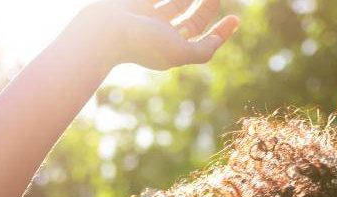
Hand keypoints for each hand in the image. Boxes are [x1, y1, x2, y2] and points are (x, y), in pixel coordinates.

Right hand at [75, 0, 239, 69]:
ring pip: (176, 2)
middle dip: (206, 5)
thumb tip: (218, 40)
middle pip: (191, 18)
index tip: (235, 19)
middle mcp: (160, 35)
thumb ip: (202, 51)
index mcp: (171, 49)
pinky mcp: (134, 4)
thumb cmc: (141, 43)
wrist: (101, 32)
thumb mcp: (179, 53)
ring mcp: (146, 18)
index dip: (220, 32)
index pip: (201, 41)